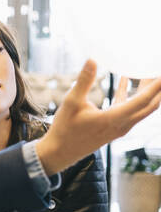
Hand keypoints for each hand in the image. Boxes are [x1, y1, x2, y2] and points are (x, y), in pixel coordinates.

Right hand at [37, 59, 160, 174]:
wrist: (60, 152)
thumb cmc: (65, 129)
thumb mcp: (71, 103)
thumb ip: (83, 81)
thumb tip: (92, 60)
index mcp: (113, 119)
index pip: (142, 100)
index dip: (156, 86)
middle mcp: (122, 125)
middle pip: (150, 105)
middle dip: (158, 89)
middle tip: (158, 71)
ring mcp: (120, 127)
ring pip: (142, 108)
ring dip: (148, 91)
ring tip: (149, 72)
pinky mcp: (115, 127)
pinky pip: (130, 109)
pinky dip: (132, 95)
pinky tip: (125, 80)